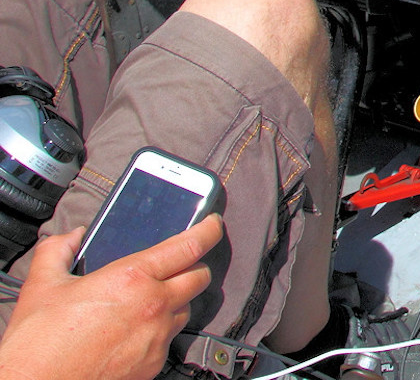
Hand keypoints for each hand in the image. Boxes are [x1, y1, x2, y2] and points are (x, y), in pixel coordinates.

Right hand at [0, 215, 222, 379]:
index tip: (213, 223)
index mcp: (133, 277)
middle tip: (178, 263)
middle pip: (199, 277)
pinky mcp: (153, 364)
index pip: (190, 246)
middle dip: (194, 266)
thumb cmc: (39, 340)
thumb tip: (74, 235)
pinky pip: (169, 338)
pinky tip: (137, 328)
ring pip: (186, 309)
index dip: (209, 230)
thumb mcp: (43, 284)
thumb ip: (59, 249)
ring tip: (152, 297)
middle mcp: (154, 305)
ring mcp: (157, 337)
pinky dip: (160, 329)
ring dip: (177, 299)